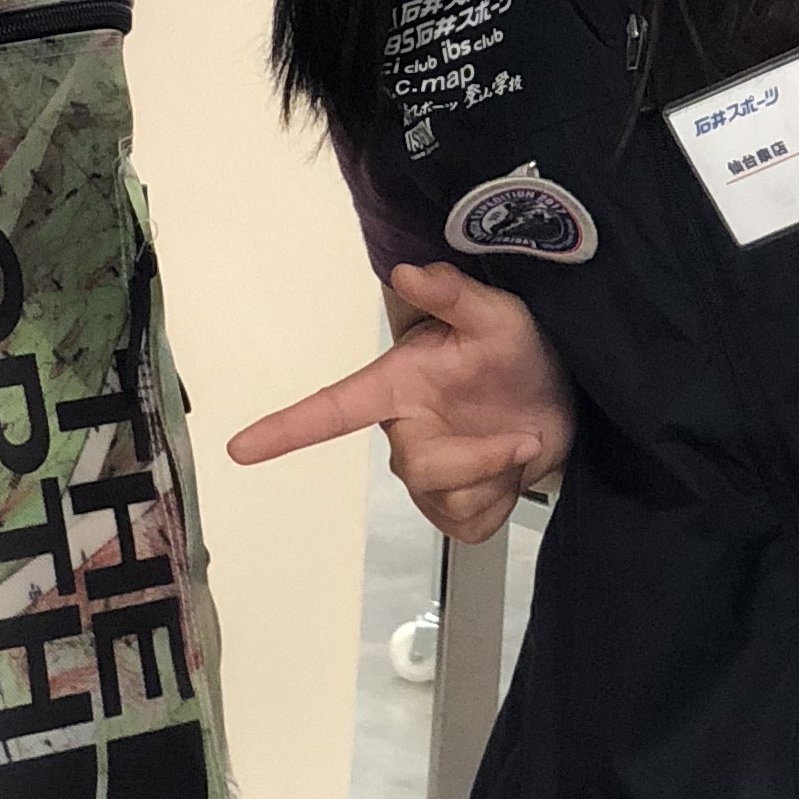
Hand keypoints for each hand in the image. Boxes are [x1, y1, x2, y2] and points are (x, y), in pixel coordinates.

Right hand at [229, 260, 573, 546]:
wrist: (559, 399)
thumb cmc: (518, 350)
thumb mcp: (496, 314)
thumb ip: (453, 294)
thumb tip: (407, 270)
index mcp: (398, 386)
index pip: (333, 409)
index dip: (285, 428)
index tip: (239, 449)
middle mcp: (404, 431)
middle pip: (420, 470)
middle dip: (478, 460)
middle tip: (523, 437)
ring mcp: (428, 474)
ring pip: (447, 503)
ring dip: (497, 479)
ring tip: (518, 444)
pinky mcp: (456, 508)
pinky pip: (469, 528)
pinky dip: (503, 505)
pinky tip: (512, 473)